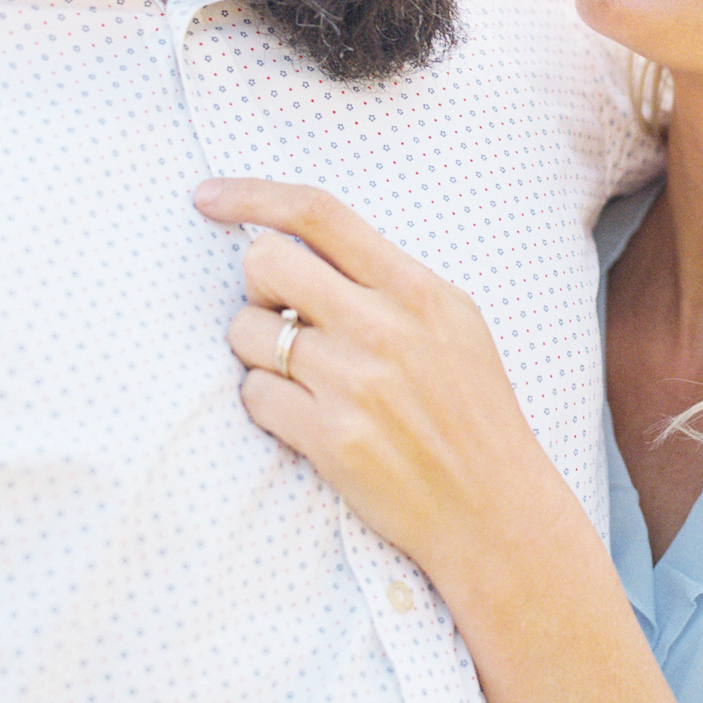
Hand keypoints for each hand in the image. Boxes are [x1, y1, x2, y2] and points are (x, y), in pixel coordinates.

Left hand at [193, 177, 551, 578]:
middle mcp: (383, 328)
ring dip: (259, 352)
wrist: (495, 507)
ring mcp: (355, 384)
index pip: (318, 213)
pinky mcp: (331, 439)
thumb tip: (303, 244)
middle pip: (266, 262)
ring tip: (304, 376)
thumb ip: (388, 280)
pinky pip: (253, 396)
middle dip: (256, 286)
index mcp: (417, 289)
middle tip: (279, 314)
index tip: (207, 197)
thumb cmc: (472, 410)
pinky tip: (306, 416)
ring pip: (248, 333)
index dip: (252, 195)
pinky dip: (267, 403)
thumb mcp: (454, 322)